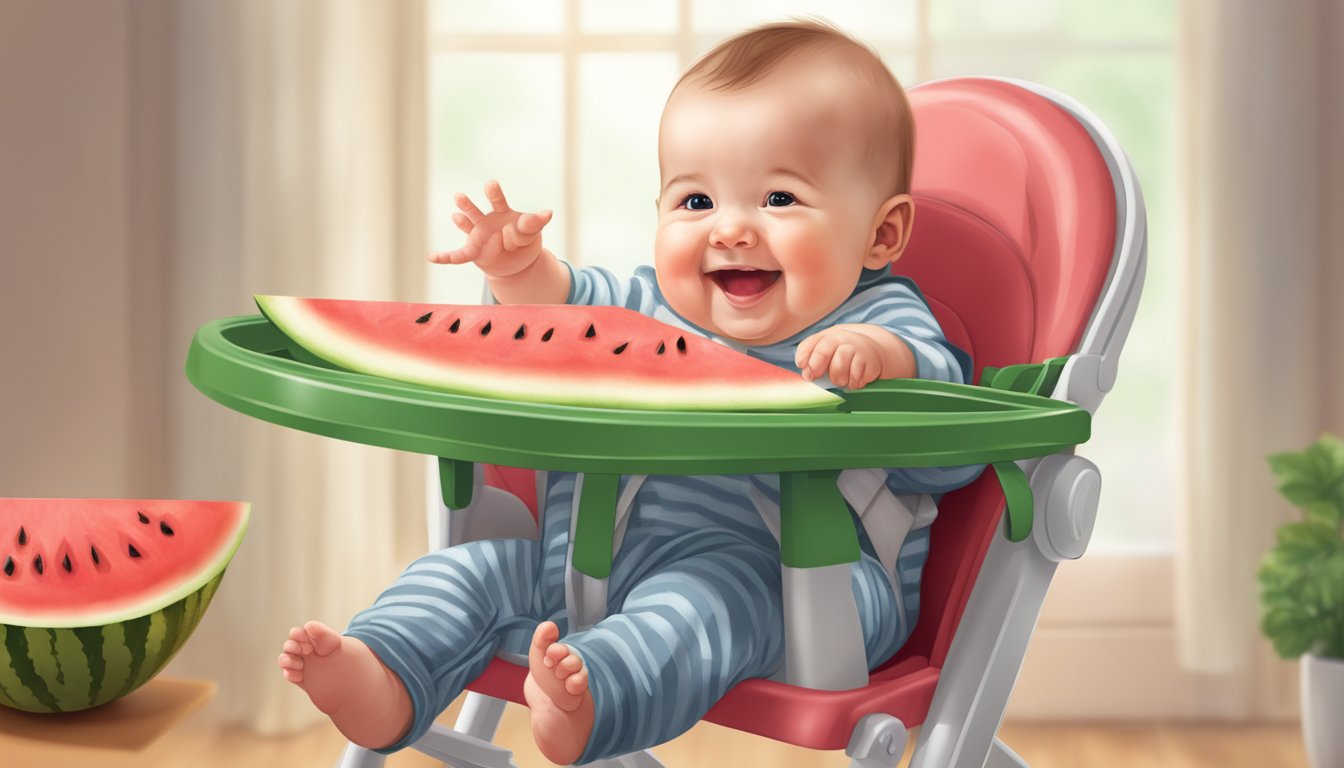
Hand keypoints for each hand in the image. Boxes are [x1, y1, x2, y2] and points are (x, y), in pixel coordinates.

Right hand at [429, 180, 552, 277]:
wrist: (515, 258)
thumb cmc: (522, 240)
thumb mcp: (531, 232)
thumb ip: (533, 224)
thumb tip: (548, 213)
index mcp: (502, 212)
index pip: (501, 203)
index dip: (504, 202)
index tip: (515, 198)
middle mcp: (487, 220)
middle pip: (482, 209)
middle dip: (480, 201)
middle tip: (489, 185)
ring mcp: (478, 234)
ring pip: (471, 223)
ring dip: (467, 211)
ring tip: (459, 197)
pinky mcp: (473, 251)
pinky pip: (458, 256)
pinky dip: (445, 257)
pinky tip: (431, 257)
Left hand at [795, 325, 888, 388]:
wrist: (871, 348)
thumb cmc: (842, 353)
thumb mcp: (827, 352)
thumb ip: (813, 360)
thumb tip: (807, 375)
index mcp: (826, 336)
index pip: (809, 344)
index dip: (803, 358)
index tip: (803, 369)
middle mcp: (841, 339)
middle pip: (822, 353)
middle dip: (815, 368)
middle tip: (816, 377)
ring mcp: (856, 348)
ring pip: (838, 369)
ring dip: (838, 379)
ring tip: (842, 379)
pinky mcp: (869, 360)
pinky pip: (855, 378)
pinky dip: (853, 383)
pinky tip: (855, 379)